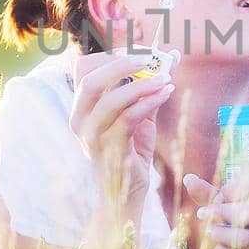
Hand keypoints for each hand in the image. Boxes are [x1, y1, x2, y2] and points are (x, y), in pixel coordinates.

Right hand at [68, 49, 179, 213]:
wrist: (125, 196)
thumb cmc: (131, 153)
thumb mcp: (139, 116)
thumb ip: (148, 89)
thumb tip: (169, 58)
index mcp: (81, 109)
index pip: (84, 69)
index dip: (110, 55)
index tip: (139, 52)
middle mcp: (79, 121)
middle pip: (91, 79)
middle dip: (122, 63)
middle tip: (151, 59)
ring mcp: (91, 137)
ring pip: (111, 99)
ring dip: (142, 84)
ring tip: (166, 79)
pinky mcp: (109, 150)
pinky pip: (128, 119)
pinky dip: (149, 102)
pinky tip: (165, 94)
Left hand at [182, 171, 248, 248]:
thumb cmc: (242, 220)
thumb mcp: (228, 204)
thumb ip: (210, 193)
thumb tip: (188, 179)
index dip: (231, 189)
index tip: (216, 198)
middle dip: (223, 213)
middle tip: (203, 215)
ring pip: (248, 239)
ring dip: (222, 235)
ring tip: (209, 233)